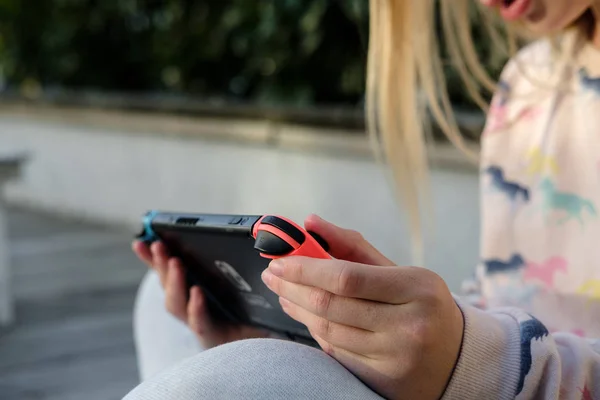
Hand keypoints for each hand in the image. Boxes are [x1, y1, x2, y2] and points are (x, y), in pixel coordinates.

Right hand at [132, 240, 268, 348]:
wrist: (270, 335)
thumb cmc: (253, 306)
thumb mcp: (242, 278)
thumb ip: (236, 259)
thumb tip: (243, 229)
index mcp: (193, 290)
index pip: (167, 272)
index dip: (151, 259)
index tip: (139, 241)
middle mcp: (191, 306)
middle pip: (168, 285)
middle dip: (160, 265)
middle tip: (158, 246)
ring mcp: (199, 322)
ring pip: (176, 305)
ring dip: (174, 283)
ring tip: (176, 263)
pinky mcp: (214, 336)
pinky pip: (201, 323)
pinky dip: (196, 308)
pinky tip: (197, 293)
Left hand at [262, 215, 463, 399]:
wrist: (457, 356)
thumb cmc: (423, 304)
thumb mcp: (400, 270)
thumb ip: (353, 246)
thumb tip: (311, 223)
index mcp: (417, 288)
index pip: (347, 277)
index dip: (306, 268)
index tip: (280, 260)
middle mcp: (408, 325)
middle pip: (331, 306)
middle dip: (293, 287)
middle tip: (272, 275)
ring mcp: (396, 357)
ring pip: (329, 331)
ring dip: (298, 310)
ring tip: (284, 292)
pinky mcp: (383, 380)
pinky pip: (337, 352)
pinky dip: (316, 331)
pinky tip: (306, 316)